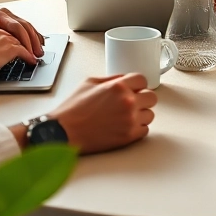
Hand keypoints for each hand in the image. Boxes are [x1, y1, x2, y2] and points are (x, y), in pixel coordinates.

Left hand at [0, 1, 43, 62]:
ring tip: (39, 51)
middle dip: (33, 41)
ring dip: (35, 38)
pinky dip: (33, 34)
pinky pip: (24, 25)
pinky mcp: (10, 18)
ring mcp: (8, 15)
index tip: (28, 52)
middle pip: (24, 26)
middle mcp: (4, 13)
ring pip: (27, 25)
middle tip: (37, 54)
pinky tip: (38, 42)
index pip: (15, 27)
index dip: (23, 40)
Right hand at [0, 22, 32, 75]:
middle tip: (34, 47)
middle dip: (28, 39)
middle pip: (18, 32)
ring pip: (23, 41)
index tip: (21, 38)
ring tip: (35, 55)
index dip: (15, 33)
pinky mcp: (9, 48)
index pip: (6, 27)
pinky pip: (24, 51)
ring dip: (31, 49)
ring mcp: (5, 37)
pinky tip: (31, 61)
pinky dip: (29, 57)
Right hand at [37, 74, 157, 153]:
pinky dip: (137, 128)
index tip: (134, 89)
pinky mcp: (128, 136)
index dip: (137, 84)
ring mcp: (130, 120)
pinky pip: (145, 130)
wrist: (64, 131)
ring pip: (150, 114)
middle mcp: (127, 102)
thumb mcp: (89, 82)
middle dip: (142, 98)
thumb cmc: (73, 108)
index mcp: (118, 86)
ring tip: (126, 116)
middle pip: (151, 97)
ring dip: (141, 114)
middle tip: (132, 103)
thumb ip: (111, 79)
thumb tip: (125, 79)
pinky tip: (125, 126)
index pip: (142, 80)